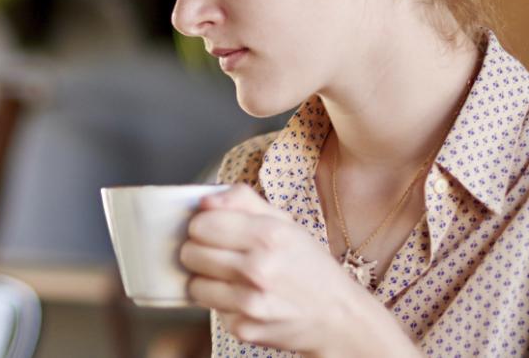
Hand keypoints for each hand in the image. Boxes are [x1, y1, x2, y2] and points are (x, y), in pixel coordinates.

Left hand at [181, 184, 419, 356]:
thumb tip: (204, 200)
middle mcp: (258, 268)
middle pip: (190, 254)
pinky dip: (224, 305)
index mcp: (268, 235)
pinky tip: (246, 300)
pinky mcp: (244, 329)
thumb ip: (243, 201)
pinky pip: (213, 311)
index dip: (203, 226)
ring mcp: (250, 302)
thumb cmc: (310, 267)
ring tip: (232, 279)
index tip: (213, 231)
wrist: (338, 317)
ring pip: (195, 285)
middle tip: (221, 256)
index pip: (201, 224)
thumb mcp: (286, 223)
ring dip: (208, 281)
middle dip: (200, 252)